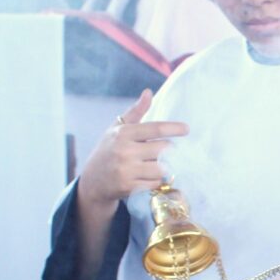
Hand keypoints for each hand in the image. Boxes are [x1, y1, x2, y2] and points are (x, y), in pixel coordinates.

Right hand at [78, 89, 188, 209]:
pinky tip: (149, 177)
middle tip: (165, 152)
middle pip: (163, 149)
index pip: (155, 129)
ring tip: (157, 164)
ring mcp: (127, 170)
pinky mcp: (129, 187)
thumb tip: (149, 92)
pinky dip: (156, 180)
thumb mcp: (118, 128)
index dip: (174, 128)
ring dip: (164, 167)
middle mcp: (124, 151)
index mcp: (123, 133)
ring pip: (162, 168)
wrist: (93, 180)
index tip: (187, 129)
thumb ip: (136, 111)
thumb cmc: (109, 149)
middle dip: (169, 150)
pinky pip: (155, 183)